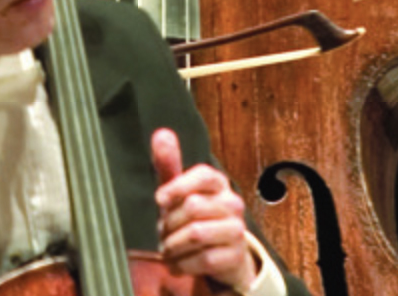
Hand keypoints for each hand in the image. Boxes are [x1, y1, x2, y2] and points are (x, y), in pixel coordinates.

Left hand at [151, 128, 258, 292]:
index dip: (179, 186)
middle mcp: (232, 204)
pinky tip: (180, 262)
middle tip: (165, 230)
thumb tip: (161, 133)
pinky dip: (183, 264)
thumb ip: (170, 164)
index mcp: (218, 183)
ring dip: (174, 245)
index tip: (160, 199)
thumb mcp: (179, 193)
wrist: (220, 256)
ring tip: (170, 247)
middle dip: (170, 223)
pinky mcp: (235, 256)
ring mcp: (236, 230)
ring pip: (196, 234)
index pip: (204, 175)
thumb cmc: (195, 219)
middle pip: (193, 206)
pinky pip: (202, 259)